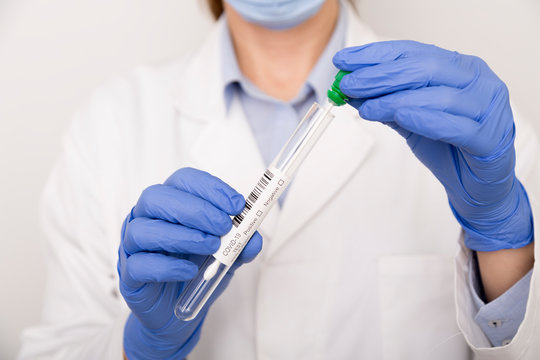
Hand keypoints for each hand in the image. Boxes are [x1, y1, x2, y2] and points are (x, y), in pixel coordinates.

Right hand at [118, 167, 261, 358]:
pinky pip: (139, 265)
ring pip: (143, 229)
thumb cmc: (197, 268)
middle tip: (223, 226)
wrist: (177, 308)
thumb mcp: (227, 253)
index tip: (236, 205)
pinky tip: (190, 271)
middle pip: (157, 198)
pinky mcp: (129, 274)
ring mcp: (133, 245)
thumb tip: (253, 238)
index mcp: (170, 202)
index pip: (183, 180)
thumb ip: (241, 242)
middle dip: (195, 209)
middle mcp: (146, 218)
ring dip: (182, 235)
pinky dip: (168, 266)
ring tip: (211, 247)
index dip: (210, 188)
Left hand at [333, 40, 532, 250]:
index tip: (343, 61)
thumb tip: (351, 91)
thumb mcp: (409, 120)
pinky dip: (426, 120)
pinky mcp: (491, 139)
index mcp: (460, 68)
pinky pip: (457, 127)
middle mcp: (478, 81)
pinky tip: (401, 117)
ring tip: (366, 108)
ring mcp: (489, 108)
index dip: (376, 55)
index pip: (414, 52)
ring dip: (396, 100)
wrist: (474, 186)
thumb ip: (386, 103)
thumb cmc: (446, 147)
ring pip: (439, 97)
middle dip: (381, 76)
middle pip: (425, 69)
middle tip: (349, 84)